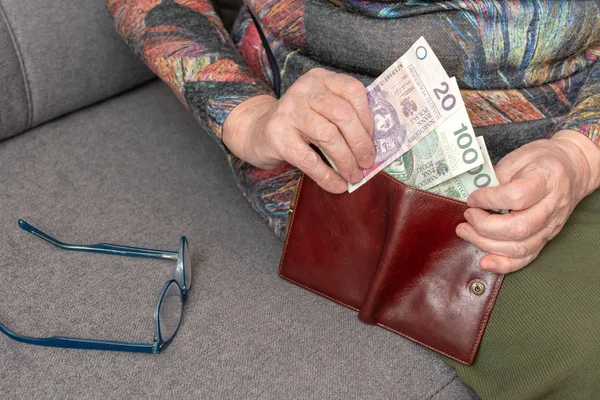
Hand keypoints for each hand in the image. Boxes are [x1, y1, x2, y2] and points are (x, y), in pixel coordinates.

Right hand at [222, 68, 374, 193]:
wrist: (257, 130)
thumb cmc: (299, 123)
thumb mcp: (320, 109)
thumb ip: (344, 117)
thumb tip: (372, 147)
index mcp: (320, 79)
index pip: (353, 91)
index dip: (367, 118)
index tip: (372, 140)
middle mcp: (304, 90)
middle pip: (342, 115)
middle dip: (360, 143)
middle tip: (367, 163)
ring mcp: (289, 111)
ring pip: (328, 136)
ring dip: (346, 161)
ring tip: (354, 176)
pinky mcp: (277, 136)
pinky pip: (309, 159)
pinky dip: (327, 176)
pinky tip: (337, 186)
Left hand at [456, 130, 599, 273]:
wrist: (572, 169)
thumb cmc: (541, 160)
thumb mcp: (517, 158)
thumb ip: (496, 177)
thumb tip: (473, 200)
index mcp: (546, 179)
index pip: (517, 196)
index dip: (489, 200)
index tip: (472, 198)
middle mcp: (552, 206)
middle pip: (518, 227)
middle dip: (484, 226)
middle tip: (467, 216)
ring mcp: (551, 225)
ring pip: (520, 247)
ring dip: (486, 244)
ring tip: (466, 232)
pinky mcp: (546, 238)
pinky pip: (526, 257)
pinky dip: (504, 264)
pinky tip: (485, 262)